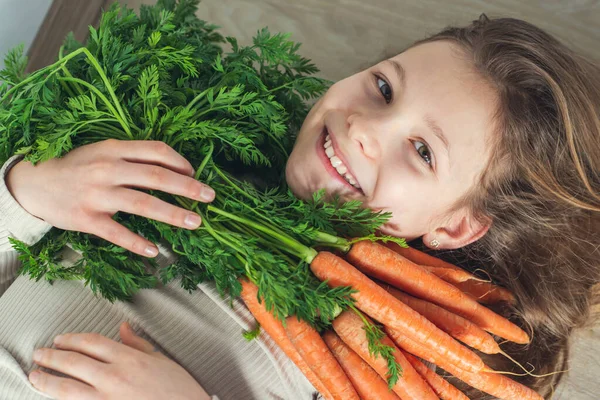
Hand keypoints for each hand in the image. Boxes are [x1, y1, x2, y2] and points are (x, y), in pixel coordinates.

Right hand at [5, 139, 214, 256]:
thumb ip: (132, 157)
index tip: (196, 173)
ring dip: (172, 214)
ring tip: (195, 222)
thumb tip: (172, 167)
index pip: (155, 151)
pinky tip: (156, 251)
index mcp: (114, 150)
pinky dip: (137, 243)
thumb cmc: (77, 167)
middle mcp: (107, 170)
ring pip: (142, 204)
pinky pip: (117, 233)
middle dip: (187, 187)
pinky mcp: (87, 219)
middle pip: (155, 177)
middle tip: (210, 196)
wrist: (35, 183)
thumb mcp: (103, 152)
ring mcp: (97, 195)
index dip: (180, 161)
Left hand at [29, 322, 211, 399]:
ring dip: (46, 380)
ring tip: (35, 375)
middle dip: (51, 356)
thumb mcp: (160, 359)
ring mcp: (107, 399)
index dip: (71, 339)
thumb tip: (122, 328)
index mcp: (129, 358)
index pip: (91, 343)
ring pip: (66, 388)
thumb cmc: (178, 389)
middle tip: (39, 354)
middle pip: (73, 362)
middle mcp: (114, 377)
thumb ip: (137, 343)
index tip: (60, 339)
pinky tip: (55, 397)